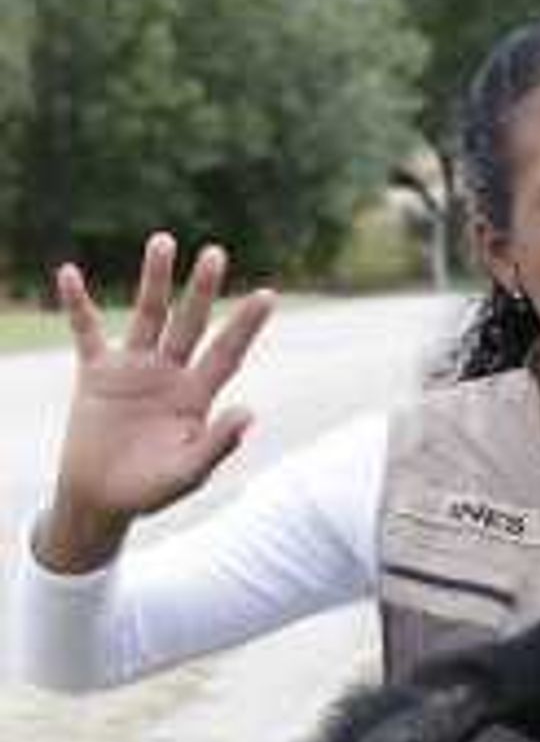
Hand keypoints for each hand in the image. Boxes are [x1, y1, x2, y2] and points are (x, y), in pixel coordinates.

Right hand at [38, 232, 274, 570]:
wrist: (101, 500)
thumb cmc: (150, 491)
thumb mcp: (187, 474)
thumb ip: (216, 444)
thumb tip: (248, 412)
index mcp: (197, 397)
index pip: (226, 353)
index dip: (245, 326)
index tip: (267, 295)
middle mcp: (169, 375)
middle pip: (190, 324)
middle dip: (202, 290)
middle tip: (216, 254)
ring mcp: (133, 370)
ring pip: (147, 316)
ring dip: (154, 280)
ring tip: (164, 241)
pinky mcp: (97, 374)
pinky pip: (86, 332)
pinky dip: (77, 305)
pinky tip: (70, 274)